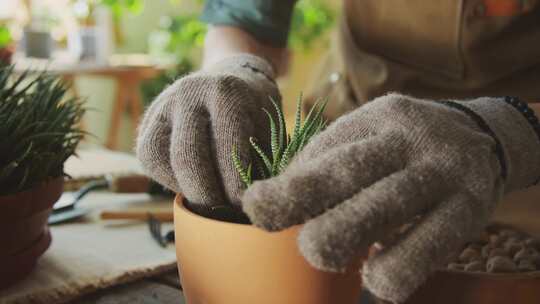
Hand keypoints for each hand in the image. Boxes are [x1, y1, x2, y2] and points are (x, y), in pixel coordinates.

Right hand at [136, 55, 279, 214]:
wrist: (231, 75)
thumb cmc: (255, 111)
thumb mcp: (268, 128)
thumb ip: (263, 162)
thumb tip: (254, 205)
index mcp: (226, 92)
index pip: (227, 147)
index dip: (235, 185)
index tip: (245, 206)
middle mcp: (189, 93)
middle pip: (188, 157)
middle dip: (206, 195)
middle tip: (224, 215)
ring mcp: (163, 104)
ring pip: (159, 157)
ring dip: (183, 188)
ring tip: (207, 203)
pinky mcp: (148, 119)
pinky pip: (149, 157)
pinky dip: (168, 179)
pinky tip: (190, 185)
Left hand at [242, 93, 539, 301]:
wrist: (485, 137)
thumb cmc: (407, 146)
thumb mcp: (373, 135)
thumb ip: (331, 158)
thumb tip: (279, 192)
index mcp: (378, 117)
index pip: (327, 148)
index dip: (289, 180)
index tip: (256, 204)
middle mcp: (409, 139)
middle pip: (349, 168)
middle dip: (300, 197)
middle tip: (265, 219)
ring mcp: (442, 171)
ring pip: (387, 204)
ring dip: (342, 234)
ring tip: (318, 253)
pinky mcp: (470, 207)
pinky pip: (431, 244)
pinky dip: (397, 267)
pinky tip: (376, 277)